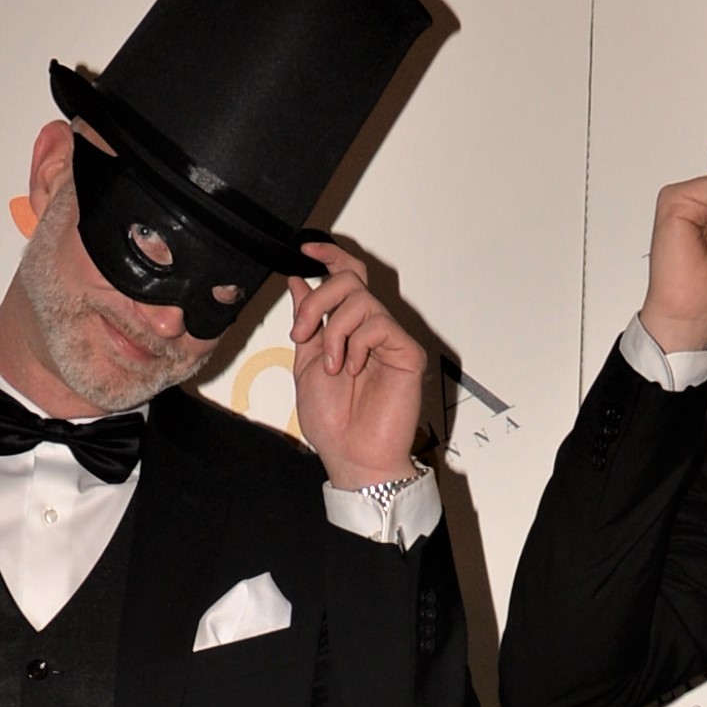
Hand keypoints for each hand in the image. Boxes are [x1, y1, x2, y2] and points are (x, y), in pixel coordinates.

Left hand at [288, 242, 426, 491]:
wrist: (351, 455)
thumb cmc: (332, 422)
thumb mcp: (305, 363)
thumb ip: (307, 322)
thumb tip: (299, 282)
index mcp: (346, 330)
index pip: (345, 277)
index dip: (328, 256)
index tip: (304, 251)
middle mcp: (370, 329)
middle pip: (350, 279)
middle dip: (319, 300)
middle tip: (303, 332)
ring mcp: (390, 339)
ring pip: (360, 299)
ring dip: (334, 331)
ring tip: (332, 366)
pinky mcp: (407, 352)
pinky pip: (378, 324)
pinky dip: (356, 344)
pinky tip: (353, 370)